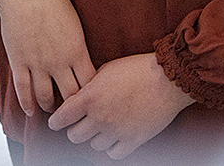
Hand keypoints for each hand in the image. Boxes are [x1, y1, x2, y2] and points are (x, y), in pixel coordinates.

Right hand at [0, 0, 96, 113]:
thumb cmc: (51, 1)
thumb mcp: (74, 23)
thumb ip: (78, 46)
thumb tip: (83, 62)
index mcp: (77, 50)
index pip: (89, 83)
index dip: (90, 93)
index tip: (89, 95)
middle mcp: (58, 62)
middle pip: (71, 96)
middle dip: (73, 105)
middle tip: (72, 108)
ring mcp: (37, 64)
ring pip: (46, 98)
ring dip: (50, 106)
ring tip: (52, 109)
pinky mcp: (19, 62)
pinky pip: (23, 91)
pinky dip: (27, 104)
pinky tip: (31, 110)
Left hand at [48, 53, 193, 159]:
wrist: (168, 78)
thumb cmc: (137, 68)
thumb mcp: (106, 69)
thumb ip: (89, 85)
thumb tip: (78, 96)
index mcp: (90, 97)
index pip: (61, 118)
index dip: (55, 121)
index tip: (56, 122)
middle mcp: (100, 117)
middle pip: (74, 136)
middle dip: (74, 129)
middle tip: (80, 123)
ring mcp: (117, 131)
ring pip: (93, 145)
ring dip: (94, 137)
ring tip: (101, 127)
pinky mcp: (134, 140)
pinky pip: (114, 153)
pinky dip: (111, 147)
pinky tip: (114, 138)